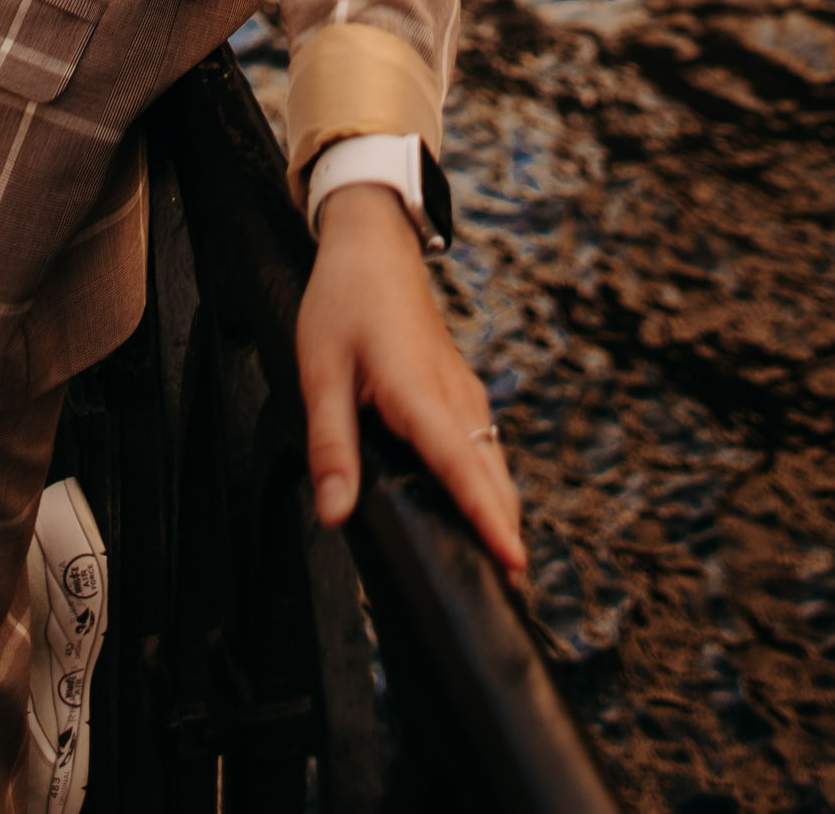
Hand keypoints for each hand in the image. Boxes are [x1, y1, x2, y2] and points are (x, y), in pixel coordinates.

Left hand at [297, 184, 524, 579]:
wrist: (373, 242)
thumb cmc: (343, 300)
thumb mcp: (321, 371)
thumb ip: (331, 446)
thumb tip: (336, 514)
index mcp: (417, 392)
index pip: (460, 467)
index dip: (487, 519)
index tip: (513, 564)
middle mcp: (452, 395)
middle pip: (490, 474)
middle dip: (503, 530)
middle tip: (511, 593)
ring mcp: (462, 390)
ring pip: (492, 460)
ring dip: (500, 508)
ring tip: (502, 566)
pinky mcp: (459, 388)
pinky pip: (483, 444)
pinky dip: (490, 482)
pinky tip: (482, 509)